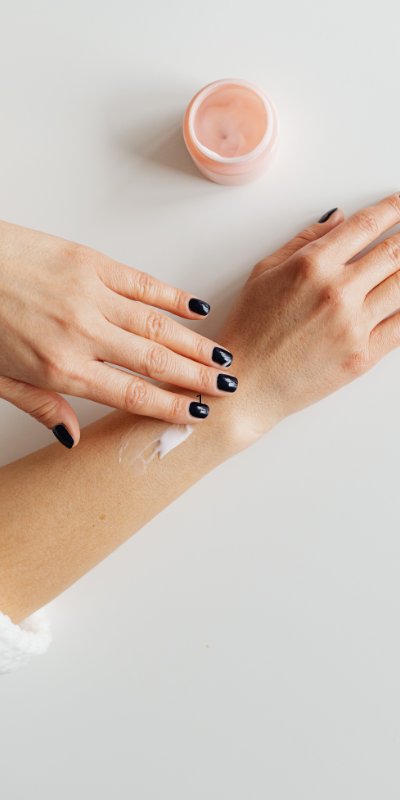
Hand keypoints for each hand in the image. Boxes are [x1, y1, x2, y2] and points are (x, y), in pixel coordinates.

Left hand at [0, 221, 236, 446]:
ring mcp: (90, 294)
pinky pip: (142, 283)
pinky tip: (195, 310)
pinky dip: (172, 297)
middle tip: (227, 386)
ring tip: (222, 357)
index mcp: (61, 368)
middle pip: (154, 362)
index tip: (198, 412)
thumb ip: (40, 406)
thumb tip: (72, 437)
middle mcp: (82, 333)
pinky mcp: (89, 262)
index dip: (171, 406)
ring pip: (156, 325)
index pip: (131, 394)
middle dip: (197, 377)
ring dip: (194, 343)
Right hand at [218, 194, 399, 449]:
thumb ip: (303, 242)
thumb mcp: (263, 273)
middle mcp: (338, 292)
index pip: (367, 226)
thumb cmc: (249, 331)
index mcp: (312, 266)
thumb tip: (337, 220)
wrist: (246, 384)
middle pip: (395, 251)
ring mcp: (354, 325)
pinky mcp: (364, 355)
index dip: (393, 209)